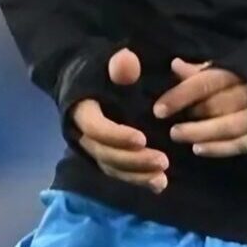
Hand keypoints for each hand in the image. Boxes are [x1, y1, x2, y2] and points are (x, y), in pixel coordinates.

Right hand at [69, 47, 169, 191]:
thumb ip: (121, 65)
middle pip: (105, 153)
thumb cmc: (105, 73)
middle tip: (163, 161)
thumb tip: (128, 62)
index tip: (142, 138)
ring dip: (137, 175)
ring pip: (112, 168)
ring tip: (162, 177)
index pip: (95, 127)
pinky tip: (160, 184)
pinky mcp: (106, 157)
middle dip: (133, 160)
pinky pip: (119, 173)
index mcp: (83, 110)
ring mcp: (95, 148)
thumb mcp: (111, 63)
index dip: (117, 136)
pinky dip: (138, 180)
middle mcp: (84, 134)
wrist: (92, 83)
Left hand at [154, 57, 246, 157]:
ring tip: (178, 136)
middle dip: (192, 119)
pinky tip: (198, 150)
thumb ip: (198, 71)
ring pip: (229, 127)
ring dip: (202, 134)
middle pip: (218, 106)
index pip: (205, 83)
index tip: (159, 110)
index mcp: (236, 71)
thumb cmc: (243, 76)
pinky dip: (219, 149)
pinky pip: (241, 143)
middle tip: (171, 130)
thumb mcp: (223, 66)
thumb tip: (174, 65)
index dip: (181, 96)